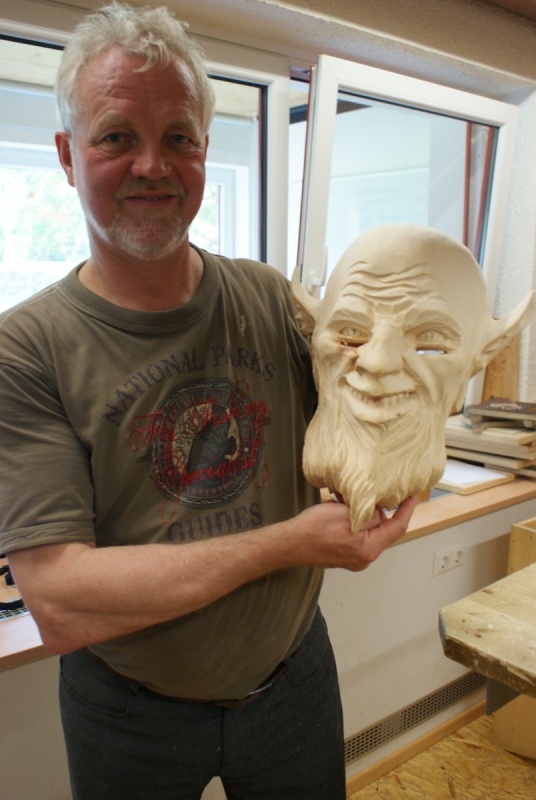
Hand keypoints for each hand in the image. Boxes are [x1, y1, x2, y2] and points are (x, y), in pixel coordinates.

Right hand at [291, 495, 417, 571]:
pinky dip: (353, 520)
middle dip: (379, 510)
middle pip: (382, 530)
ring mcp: (353, 558)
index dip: (406, 510)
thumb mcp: (346, 514)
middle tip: (374, 491)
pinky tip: (341, 508)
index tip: (413, 496)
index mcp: (368, 550)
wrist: (288, 544)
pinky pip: (356, 534)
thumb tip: (380, 513)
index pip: (397, 528)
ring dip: (363, 513)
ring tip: (350, 499)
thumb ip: (369, 514)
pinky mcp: (343, 554)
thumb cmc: (313, 529)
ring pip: (368, 530)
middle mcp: (364, 557)